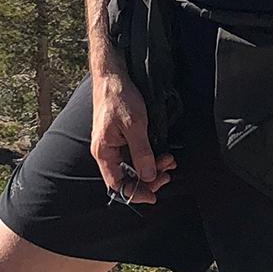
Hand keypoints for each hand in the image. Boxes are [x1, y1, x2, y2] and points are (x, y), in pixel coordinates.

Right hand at [90, 68, 176, 203]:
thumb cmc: (118, 97)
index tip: (153, 196)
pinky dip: (150, 156)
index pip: (117, 184)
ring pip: (134, 166)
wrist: (113, 75)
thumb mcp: (135, 126)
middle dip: (149, 179)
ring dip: (152, 167)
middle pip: (127, 177)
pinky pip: (135, 154)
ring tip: (169, 161)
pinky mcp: (122, 137)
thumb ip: (142, 153)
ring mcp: (114, 144)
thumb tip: (149, 176)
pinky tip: (162, 153)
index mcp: (104, 152)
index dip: (135, 193)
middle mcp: (107, 151)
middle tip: (167, 174)